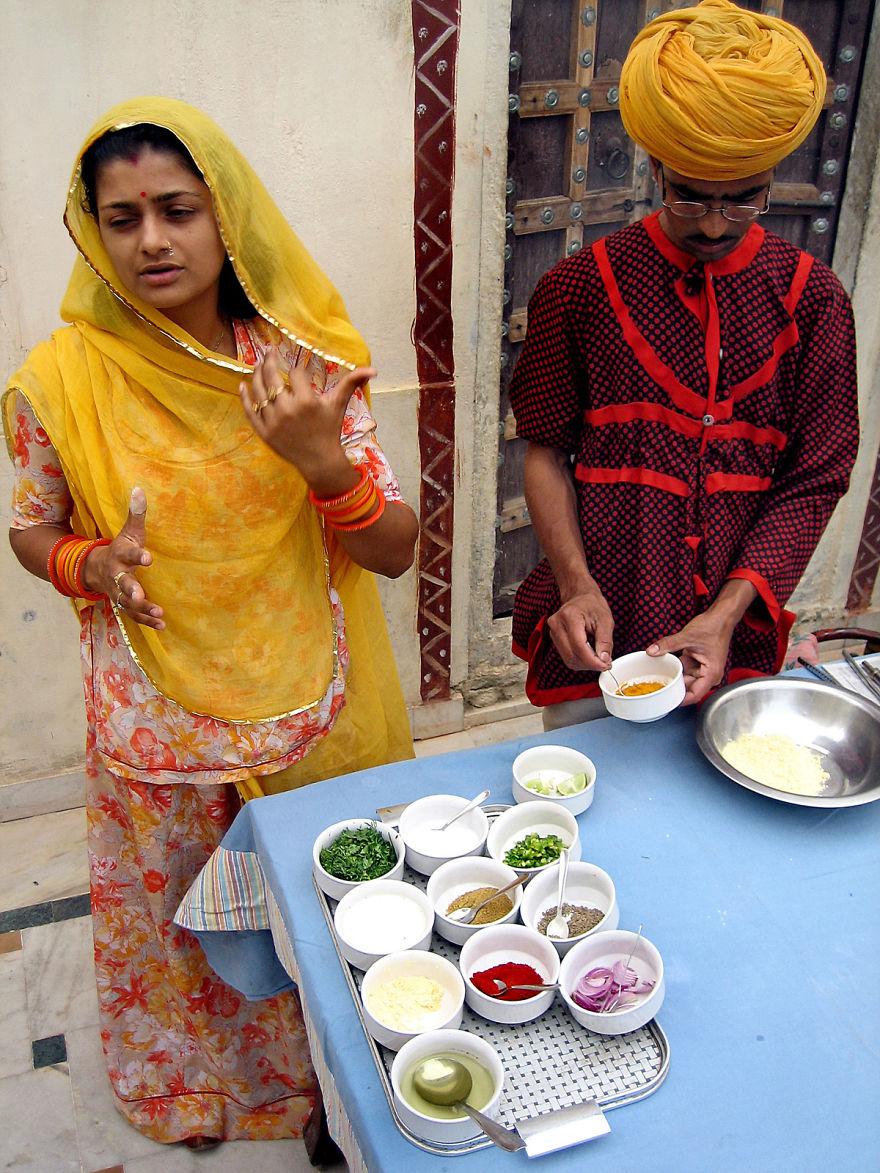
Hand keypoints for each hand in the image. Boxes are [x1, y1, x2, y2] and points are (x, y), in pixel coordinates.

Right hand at [82, 488, 164, 629]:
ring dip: (142, 609)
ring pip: (128, 603)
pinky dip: (146, 621)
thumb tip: (139, 489)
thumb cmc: (120, 548)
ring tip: (159, 614)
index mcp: (120, 555)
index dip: (137, 556)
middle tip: (140, 596)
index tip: (148, 558)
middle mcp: (117, 575)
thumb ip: (136, 514)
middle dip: (131, 590)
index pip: (128, 554)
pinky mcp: (124, 604)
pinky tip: (162, 625)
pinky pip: (133, 615)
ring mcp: (118, 592)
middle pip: (123, 583)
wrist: (95, 569)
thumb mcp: (128, 532)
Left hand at [240, 349, 376, 492]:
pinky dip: (245, 397)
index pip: (298, 373)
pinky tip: (242, 385)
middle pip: (272, 376)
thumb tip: (373, 369)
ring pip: (259, 391)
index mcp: (307, 401)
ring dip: (256, 374)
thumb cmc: (329, 430)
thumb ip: (352, 383)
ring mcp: (273, 421)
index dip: (299, 369)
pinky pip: (250, 411)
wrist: (319, 461)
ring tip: (258, 365)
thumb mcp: (339, 405)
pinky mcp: (264, 432)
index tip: (300, 370)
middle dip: (270, 360)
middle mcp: (287, 410)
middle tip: (269, 352)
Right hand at [547, 587, 613, 672]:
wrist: (580, 596)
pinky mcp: (554, 639)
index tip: (606, 665)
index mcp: (569, 616)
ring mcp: (553, 632)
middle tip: (605, 663)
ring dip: (585, 664)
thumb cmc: (592, 605)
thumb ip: (605, 641)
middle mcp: (556, 624)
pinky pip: (566, 657)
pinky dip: (580, 660)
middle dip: (590, 664)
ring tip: (598, 658)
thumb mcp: (605, 619)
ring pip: (568, 659)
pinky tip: (589, 655)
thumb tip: (604, 660)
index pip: (579, 646)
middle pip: (571, 656)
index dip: (593, 661)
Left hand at [647, 615, 731, 705]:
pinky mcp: (697, 664)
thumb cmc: (713, 628)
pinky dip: (675, 669)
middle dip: (673, 689)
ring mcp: (702, 670)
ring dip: (673, 679)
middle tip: (656, 689)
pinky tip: (663, 668)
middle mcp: (708, 675)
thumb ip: (668, 644)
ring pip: (684, 680)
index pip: (694, 695)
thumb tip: (652, 651)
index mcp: (711, 674)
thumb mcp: (687, 636)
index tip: (665, 702)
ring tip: (657, 680)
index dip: (679, 700)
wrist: (720, 617)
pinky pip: (684, 671)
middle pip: (688, 689)